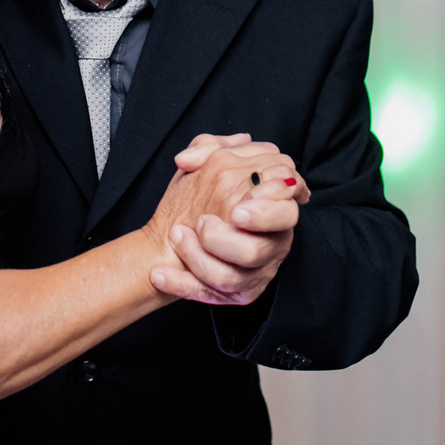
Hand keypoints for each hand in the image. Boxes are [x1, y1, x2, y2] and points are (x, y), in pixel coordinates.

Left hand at [145, 134, 306, 304]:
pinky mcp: (231, 293)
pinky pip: (207, 295)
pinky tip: (159, 275)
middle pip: (261, 249)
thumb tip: (206, 151)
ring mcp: (251, 272)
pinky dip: (180, 284)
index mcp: (270, 209)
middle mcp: (267, 243)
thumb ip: (211, 148)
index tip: (238, 208)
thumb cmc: (197, 200)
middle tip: (205, 226)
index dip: (267, 210)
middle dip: (231, 242)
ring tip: (176, 236)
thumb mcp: (207, 166)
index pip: (285, 210)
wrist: (170, 239)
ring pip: (232, 276)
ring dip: (198, 258)